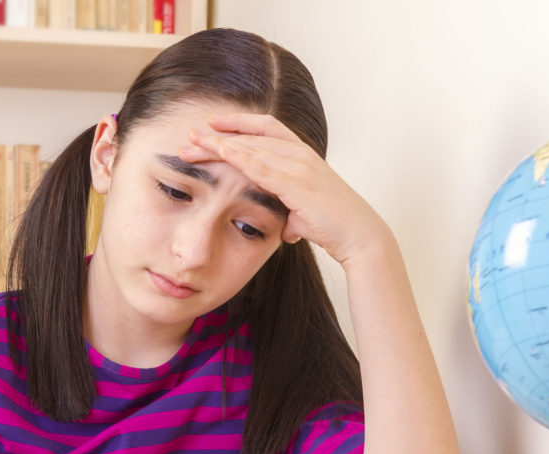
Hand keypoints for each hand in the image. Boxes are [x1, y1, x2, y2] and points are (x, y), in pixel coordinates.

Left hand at [179, 112, 391, 267]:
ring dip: (220, 144)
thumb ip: (293, 213)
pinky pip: (263, 167)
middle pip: (252, 136)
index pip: (265, 128)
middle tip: (188, 136)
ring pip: (253, 147)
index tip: (211, 124)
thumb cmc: (335, 226)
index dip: (238, 122)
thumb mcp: (306, 212)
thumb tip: (287, 227)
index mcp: (302, 155)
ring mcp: (300, 167)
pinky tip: (221, 152)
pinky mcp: (298, 184)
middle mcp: (301, 154)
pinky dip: (241, 157)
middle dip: (218, 135)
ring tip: (193, 143)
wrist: (359, 236)